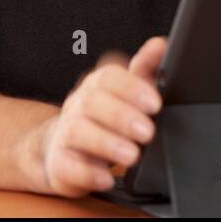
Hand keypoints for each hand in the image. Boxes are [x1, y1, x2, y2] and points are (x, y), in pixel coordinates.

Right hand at [32, 36, 165, 196]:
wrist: (64, 148)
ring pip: (77, 132)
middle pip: (92, 102)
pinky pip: (67, 166)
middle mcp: (77, 105)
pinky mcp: (59, 164)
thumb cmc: (105, 118)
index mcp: (97, 85)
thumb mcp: (128, 93)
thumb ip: (145, 70)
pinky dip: (87, 172)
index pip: (108, 77)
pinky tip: (106, 178)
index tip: (155, 103)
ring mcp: (65, 134)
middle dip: (122, 117)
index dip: (132, 88)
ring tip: (132, 154)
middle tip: (148, 132)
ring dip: (107, 143)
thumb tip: (161, 44)